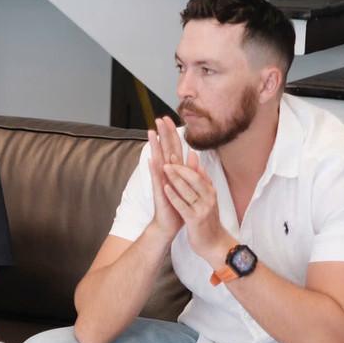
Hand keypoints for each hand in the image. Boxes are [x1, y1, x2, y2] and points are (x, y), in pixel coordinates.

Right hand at [147, 116, 186, 241]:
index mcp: (174, 170)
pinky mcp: (159, 192)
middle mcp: (166, 173)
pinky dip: (154, 169)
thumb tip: (193, 153)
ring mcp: (161, 181)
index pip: (173, 147)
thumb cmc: (177, 205)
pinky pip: (157, 179)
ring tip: (150, 132)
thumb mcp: (187, 185)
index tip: (169, 118)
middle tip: (158, 118)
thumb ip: (188, 169)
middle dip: (162, 133)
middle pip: (165, 149)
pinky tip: (151, 159)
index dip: (172, 133)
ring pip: (158, 160)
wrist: (168, 224)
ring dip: (154, 146)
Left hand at [161, 159, 233, 265]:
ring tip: (164, 168)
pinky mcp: (195, 220)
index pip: (197, 174)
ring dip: (176, 178)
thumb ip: (204, 184)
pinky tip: (165, 188)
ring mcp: (202, 209)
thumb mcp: (208, 200)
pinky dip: (174, 195)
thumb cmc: (208, 221)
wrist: (215, 244)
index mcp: (211, 193)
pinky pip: (183, 205)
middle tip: (168, 157)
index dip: (185, 164)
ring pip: (188, 190)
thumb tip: (200, 166)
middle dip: (180, 167)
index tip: (174, 153)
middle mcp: (209, 199)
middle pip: (194, 179)